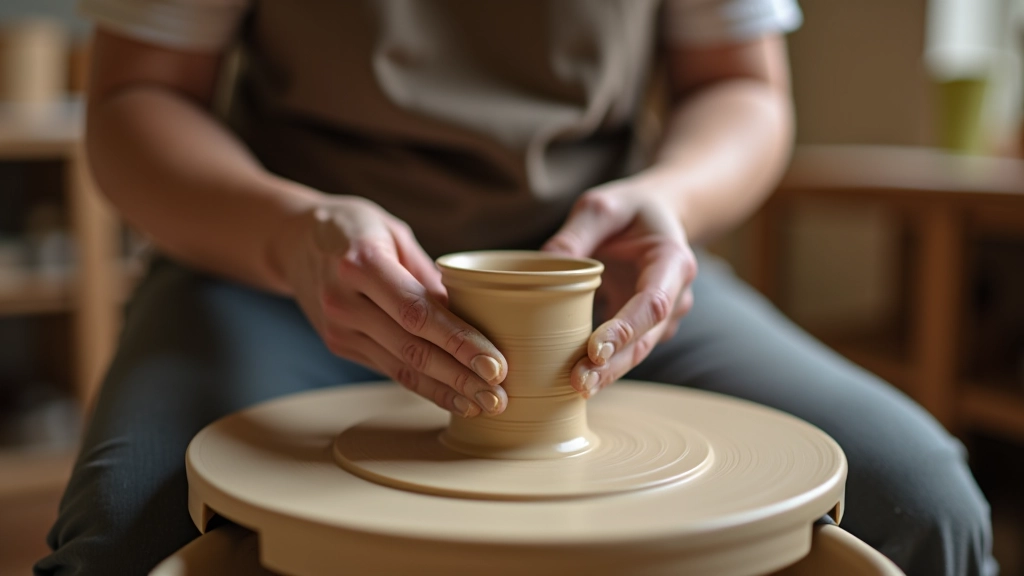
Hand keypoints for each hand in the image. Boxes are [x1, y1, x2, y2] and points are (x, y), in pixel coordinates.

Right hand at [274, 195, 508, 416]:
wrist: (292, 240)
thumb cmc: (355, 229)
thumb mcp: (394, 233)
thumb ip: (430, 275)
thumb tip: (474, 313)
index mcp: (361, 262)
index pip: (417, 312)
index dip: (458, 342)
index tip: (494, 363)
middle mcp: (344, 299)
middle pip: (412, 347)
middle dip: (460, 376)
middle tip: (499, 396)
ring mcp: (338, 327)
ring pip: (401, 367)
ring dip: (447, 390)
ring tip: (486, 404)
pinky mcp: (338, 344)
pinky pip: (389, 369)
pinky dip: (425, 387)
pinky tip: (455, 397)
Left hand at [542, 174, 696, 397]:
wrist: (655, 216)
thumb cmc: (627, 210)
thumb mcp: (600, 207)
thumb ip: (576, 234)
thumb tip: (544, 265)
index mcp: (672, 261)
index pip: (651, 303)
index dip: (625, 329)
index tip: (593, 350)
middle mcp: (677, 294)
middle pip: (646, 339)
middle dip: (613, 365)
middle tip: (579, 382)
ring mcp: (667, 316)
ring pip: (638, 351)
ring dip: (609, 371)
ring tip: (576, 388)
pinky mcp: (649, 328)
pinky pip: (627, 349)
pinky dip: (605, 364)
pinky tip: (576, 378)